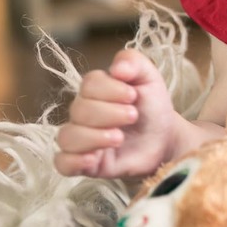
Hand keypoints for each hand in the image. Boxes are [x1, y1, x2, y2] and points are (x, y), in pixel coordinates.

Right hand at [54, 49, 178, 178]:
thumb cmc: (152, 107)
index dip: (110, 89)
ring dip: (93, 137)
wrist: (164, 140)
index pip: (89, 84)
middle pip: (79, 110)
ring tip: (119, 138)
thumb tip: (116, 68)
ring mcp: (82, 139)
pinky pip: (63, 163)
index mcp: (95, 89)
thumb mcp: (149, 78)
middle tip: (133, 116)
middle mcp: (83, 113)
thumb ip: (134, 62)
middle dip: (109, 113)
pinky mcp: (85, 163)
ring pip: (67, 137)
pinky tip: (94, 159)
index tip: (133, 96)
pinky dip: (74, 161)